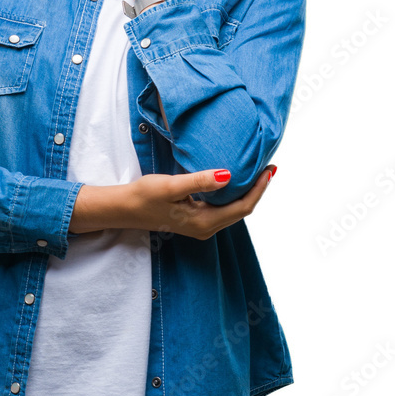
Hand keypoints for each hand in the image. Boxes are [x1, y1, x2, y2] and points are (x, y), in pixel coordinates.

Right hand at [125, 166, 275, 241]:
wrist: (125, 208)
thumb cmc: (145, 196)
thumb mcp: (172, 186)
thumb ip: (200, 181)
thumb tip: (228, 175)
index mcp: (205, 222)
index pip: (243, 207)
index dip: (259, 189)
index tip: (269, 170)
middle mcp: (207, 227)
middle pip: (242, 210)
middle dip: (258, 189)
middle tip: (269, 168)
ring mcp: (201, 225)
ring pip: (233, 209)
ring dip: (247, 192)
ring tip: (257, 172)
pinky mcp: (195, 219)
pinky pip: (222, 207)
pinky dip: (233, 194)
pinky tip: (234, 180)